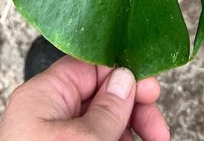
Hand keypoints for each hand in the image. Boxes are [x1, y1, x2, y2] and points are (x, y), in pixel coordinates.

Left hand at [0, 55, 169, 140]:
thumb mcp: (84, 139)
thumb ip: (108, 108)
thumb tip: (124, 79)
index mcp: (43, 97)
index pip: (89, 69)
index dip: (123, 75)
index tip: (151, 91)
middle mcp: (46, 116)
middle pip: (100, 99)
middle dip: (134, 113)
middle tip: (160, 132)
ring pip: (100, 127)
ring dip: (129, 135)